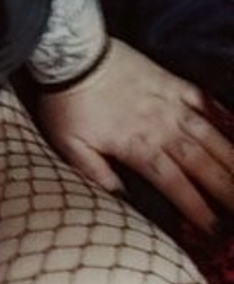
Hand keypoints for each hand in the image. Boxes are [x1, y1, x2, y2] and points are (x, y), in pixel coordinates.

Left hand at [34, 39, 233, 231]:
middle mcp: (164, 128)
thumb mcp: (70, 146)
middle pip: (202, 164)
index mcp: (139, 147)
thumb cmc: (67, 103)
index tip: (214, 230)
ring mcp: (172, 104)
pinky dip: (223, 115)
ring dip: (231, 158)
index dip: (197, 208)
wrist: (74, 53)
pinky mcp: (173, 83)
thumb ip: (97, 175)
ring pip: (212, 135)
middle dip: (226, 189)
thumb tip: (122, 201)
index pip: (175, 184)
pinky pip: (206, 101)